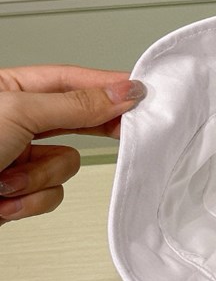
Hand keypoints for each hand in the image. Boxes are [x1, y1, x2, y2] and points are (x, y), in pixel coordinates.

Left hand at [0, 66, 136, 222]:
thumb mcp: (20, 113)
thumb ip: (73, 104)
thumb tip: (118, 94)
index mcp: (10, 89)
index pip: (68, 81)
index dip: (104, 85)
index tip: (138, 91)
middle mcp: (17, 121)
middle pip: (74, 120)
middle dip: (92, 128)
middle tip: (127, 127)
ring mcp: (20, 158)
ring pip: (66, 164)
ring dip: (41, 176)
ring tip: (9, 179)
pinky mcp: (21, 191)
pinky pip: (52, 194)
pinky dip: (32, 199)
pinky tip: (5, 199)